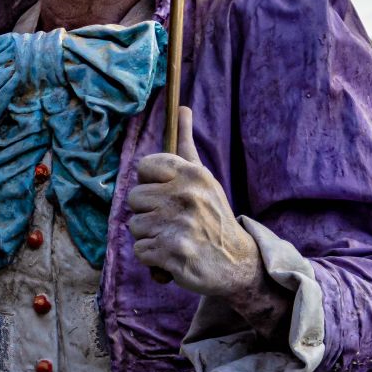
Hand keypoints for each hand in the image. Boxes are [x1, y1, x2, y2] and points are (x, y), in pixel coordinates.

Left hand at [127, 107, 262, 297]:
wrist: (237, 264)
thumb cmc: (213, 217)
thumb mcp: (204, 178)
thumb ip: (187, 145)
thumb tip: (182, 106)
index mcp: (192, 174)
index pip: (144, 166)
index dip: (149, 183)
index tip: (165, 194)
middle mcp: (186, 195)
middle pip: (134, 198)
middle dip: (148, 213)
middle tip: (173, 221)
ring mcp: (179, 224)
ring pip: (134, 225)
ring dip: (150, 236)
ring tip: (174, 238)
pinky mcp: (172, 252)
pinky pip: (140, 250)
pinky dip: (152, 259)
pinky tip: (172, 256)